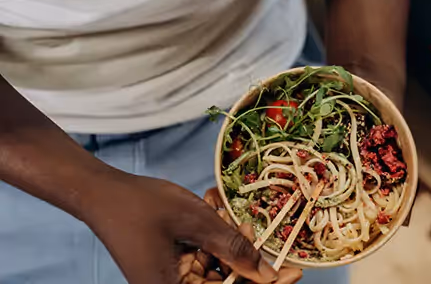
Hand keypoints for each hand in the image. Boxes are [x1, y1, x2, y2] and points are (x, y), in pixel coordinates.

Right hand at [82, 174, 279, 283]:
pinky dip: (213, 241)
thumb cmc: (139, 205)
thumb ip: (233, 248)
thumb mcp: (197, 222)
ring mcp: (170, 280)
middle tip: (257, 232)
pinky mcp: (169, 268)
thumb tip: (267, 274)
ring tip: (231, 216)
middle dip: (246, 260)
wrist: (100, 192)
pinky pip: (202, 261)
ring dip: (229, 246)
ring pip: (216, 272)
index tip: (293, 274)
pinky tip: (215, 214)